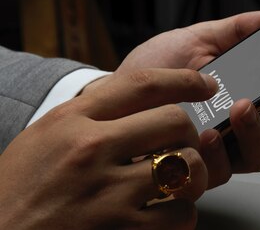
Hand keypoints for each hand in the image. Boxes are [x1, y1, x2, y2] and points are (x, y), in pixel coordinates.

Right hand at [0, 69, 217, 228]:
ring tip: (178, 183)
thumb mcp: (45, 137)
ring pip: (187, 166)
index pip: (142, 84)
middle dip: (189, 134)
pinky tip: (165, 213)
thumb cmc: (20, 191)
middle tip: (184, 146)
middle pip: (175, 122)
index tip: (205, 84)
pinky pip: (181, 214)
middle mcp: (90, 150)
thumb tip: (141, 98)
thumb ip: (90, 115)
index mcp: (71, 121)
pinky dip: (181, 215)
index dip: (185, 79)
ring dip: (192, 176)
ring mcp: (107, 194)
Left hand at [108, 11, 259, 183]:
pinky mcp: (199, 172)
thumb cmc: (155, 71)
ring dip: (258, 131)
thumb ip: (240, 29)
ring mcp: (222, 151)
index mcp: (247, 93)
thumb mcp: (199, 39)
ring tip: (243, 107)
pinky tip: (210, 133)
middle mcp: (240, 126)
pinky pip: (222, 170)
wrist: (112, 98)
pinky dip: (219, 152)